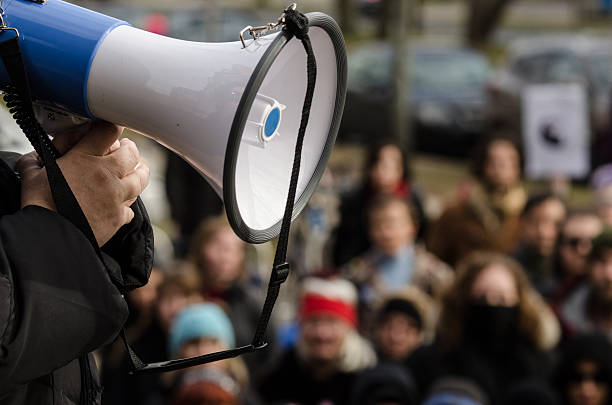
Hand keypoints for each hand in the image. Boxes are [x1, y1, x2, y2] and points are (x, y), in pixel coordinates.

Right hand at [18, 121, 149, 245]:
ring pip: (140, 180)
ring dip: (139, 173)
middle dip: (131, 150)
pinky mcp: (118, 217)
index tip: (113, 131)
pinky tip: (121, 205)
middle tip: (127, 149)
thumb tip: (34, 157)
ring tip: (138, 170)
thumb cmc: (40, 204)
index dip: (113, 128)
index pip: (109, 132)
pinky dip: (126, 206)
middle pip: (132, 154)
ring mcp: (116, 196)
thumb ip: (36, 161)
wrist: (50, 235)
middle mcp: (106, 175)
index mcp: (85, 158)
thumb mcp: (32, 175)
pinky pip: (130, 208)